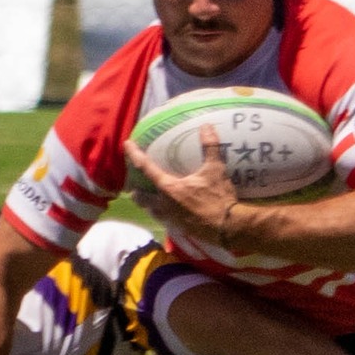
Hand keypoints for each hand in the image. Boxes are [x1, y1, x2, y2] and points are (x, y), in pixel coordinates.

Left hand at [123, 126, 240, 246]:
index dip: (135, 155)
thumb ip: (210, 147)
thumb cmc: (219, 198)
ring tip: (149, 195)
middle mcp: (163, 204)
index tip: (127, 145)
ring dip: (146, 202)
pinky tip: (166, 209)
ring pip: (150, 210)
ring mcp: (169, 218)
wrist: (228, 228)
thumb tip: (207, 126)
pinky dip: (159, 212)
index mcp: (169, 188)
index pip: (146, 168)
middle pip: (140, 196)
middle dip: (135, 189)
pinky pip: (161, 219)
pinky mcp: (177, 228)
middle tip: (134, 182)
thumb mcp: (216, 170)